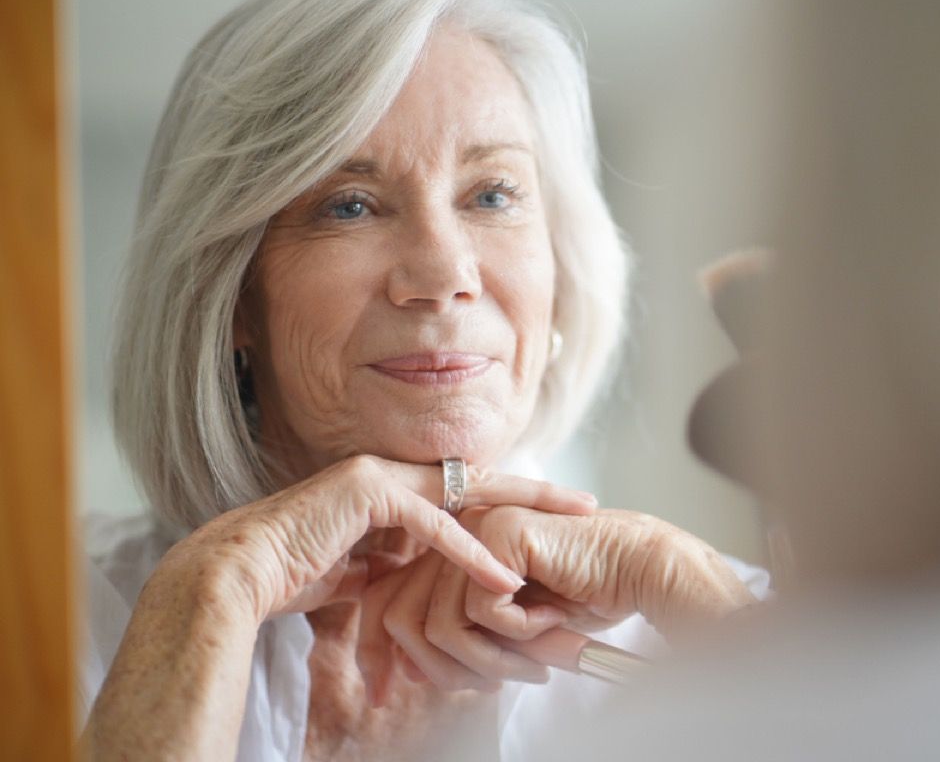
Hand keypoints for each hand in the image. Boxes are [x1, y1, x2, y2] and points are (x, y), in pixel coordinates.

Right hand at [153, 455, 596, 624]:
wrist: (239, 575)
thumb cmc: (294, 575)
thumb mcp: (365, 570)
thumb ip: (400, 561)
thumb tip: (433, 579)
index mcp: (393, 487)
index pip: (467, 491)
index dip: (513, 503)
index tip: (555, 516)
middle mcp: (391, 472)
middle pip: (481, 480)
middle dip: (536, 492)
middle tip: (586, 503)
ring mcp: (380, 476)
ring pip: (468, 491)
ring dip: (520, 514)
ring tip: (568, 527)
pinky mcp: (367, 493)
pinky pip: (431, 524)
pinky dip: (467, 553)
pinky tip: (501, 578)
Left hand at [357, 507, 752, 695]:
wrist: (636, 569)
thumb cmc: (581, 596)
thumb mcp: (504, 626)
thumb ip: (456, 636)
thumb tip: (405, 669)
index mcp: (446, 549)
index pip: (386, 603)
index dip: (393, 654)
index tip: (417, 688)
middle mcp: (451, 533)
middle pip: (399, 616)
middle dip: (443, 669)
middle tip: (493, 685)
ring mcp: (472, 526)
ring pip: (440, 624)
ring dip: (489, 660)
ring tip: (534, 661)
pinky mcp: (499, 534)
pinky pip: (482, 612)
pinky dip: (521, 634)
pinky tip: (555, 620)